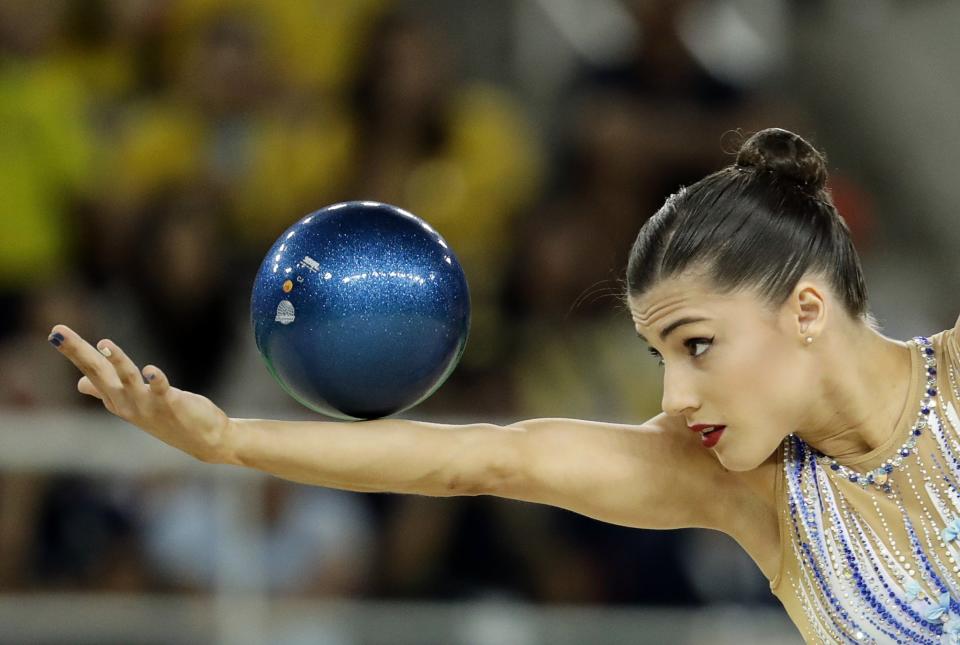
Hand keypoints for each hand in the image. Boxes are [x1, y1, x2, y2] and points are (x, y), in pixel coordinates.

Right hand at [48, 324, 235, 463]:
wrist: (204, 440)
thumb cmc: (166, 417)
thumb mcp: (130, 405)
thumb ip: (105, 392)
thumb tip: (81, 384)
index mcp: (115, 398)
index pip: (90, 370)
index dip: (74, 351)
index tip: (55, 332)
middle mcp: (125, 402)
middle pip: (98, 372)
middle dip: (78, 352)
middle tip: (57, 332)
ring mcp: (147, 405)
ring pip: (128, 379)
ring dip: (118, 362)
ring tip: (105, 344)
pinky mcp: (170, 404)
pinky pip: (161, 390)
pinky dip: (155, 380)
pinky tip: (150, 370)